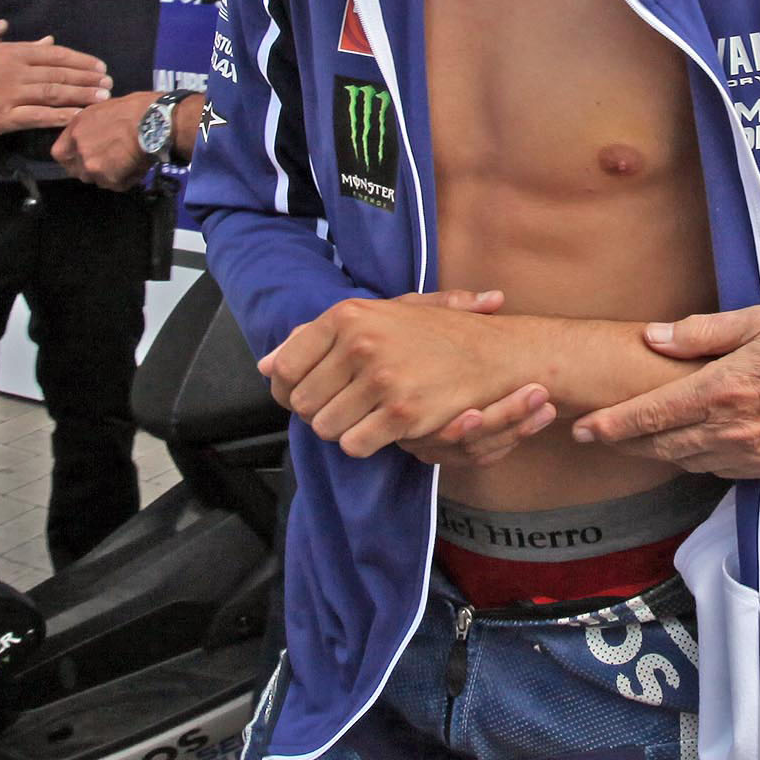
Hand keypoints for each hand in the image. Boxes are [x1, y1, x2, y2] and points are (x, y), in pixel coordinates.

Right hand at [0, 35, 109, 138]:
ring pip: (53, 94)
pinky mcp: (3, 118)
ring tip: (102, 98)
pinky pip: (38, 117)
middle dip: (87, 79)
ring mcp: (10, 95)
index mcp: (11, 52)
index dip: (80, 60)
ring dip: (81, 96)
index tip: (99, 66)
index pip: (55, 54)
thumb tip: (49, 41)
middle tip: (108, 83)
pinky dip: (61, 117)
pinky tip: (78, 117)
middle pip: (59, 74)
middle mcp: (15, 72)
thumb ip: (21, 47)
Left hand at [53, 89, 196, 190]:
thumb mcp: (102, 109)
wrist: (155, 122)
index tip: (80, 155)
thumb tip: (89, 134)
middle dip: (89, 167)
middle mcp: (80, 151)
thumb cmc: (134, 109)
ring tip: (124, 162)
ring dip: (107, 174)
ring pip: (96, 179)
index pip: (59, 154)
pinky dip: (124, 180)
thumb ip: (88, 126)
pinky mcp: (111, 181)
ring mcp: (94, 168)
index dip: (70, 156)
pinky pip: (115, 185)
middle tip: (108, 160)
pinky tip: (135, 166)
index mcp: (76, 131)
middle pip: (77, 170)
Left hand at [257, 293, 551, 459]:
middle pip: (303, 402)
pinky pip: (354, 445)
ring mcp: (382, 378)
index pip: (284, 366)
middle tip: (346, 407)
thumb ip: (316, 338)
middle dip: (319, 412)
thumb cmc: (433, 336)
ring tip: (368, 415)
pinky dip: (365, 443)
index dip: (288, 389)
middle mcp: (360, 343)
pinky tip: (385, 428)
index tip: (306, 395)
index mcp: (348, 315)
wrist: (493, 354)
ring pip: (325, 428)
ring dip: (343, 430)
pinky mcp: (402, 413)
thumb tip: (266, 365)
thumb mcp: (375, 319)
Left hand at [568, 308, 759, 479]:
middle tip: (596, 436)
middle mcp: (729, 430)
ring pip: (685, 461)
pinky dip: (694, 460)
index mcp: (721, 390)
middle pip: (659, 445)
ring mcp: (749, 454)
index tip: (584, 428)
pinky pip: (717, 470)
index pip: (650, 414)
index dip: (612, 424)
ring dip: (656, 453)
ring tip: (635, 441)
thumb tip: (653, 337)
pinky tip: (687, 448)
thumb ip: (701, 332)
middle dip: (623, 442)